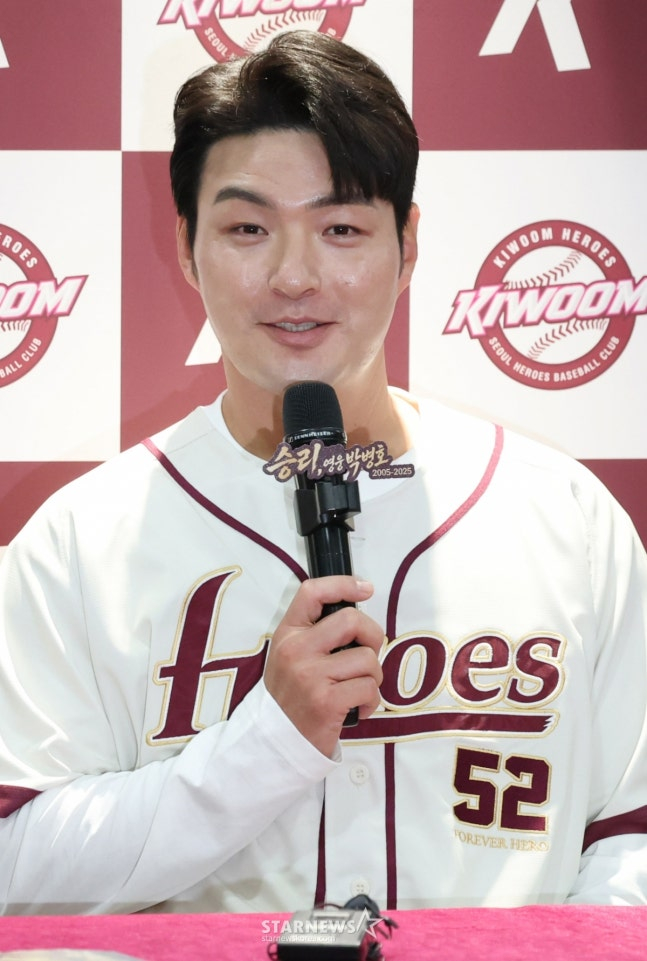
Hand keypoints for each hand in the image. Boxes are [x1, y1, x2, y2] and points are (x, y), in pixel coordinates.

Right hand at [264, 576, 383, 756]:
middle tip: (369, 652)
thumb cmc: (292, 696)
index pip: (312, 593)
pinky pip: (369, 687)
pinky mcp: (326, 702)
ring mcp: (310, 676)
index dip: (343, 584)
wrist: (276, 743)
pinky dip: (371, 700)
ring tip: (358, 688)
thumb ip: (316, 634)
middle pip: (351, 620)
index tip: (365, 588)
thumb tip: (358, 615)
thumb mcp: (291, 657)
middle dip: (372, 636)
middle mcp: (296, 650)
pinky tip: (357, 707)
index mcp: (288, 634)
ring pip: (367, 659)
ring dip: (373, 676)